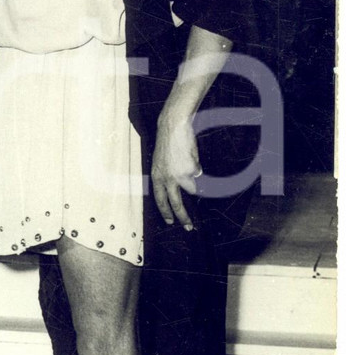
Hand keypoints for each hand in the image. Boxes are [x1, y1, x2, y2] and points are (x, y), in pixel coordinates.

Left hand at [151, 113, 201, 229]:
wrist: (172, 127)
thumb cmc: (168, 143)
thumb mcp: (161, 162)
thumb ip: (168, 176)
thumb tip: (184, 187)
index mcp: (156, 176)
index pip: (159, 199)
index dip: (165, 211)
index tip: (170, 221)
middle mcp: (166, 178)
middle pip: (175, 202)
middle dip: (182, 217)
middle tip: (188, 227)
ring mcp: (179, 175)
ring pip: (191, 186)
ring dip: (192, 177)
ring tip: (187, 161)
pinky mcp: (191, 169)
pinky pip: (197, 171)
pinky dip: (195, 164)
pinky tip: (190, 153)